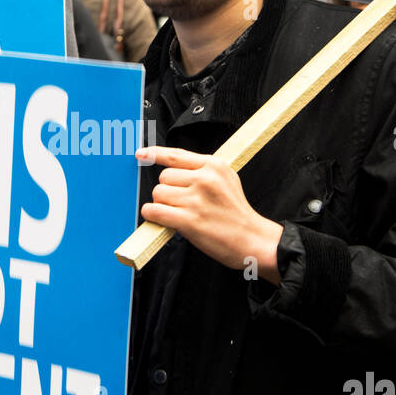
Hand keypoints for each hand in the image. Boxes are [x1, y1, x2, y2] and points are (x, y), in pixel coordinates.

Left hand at [137, 145, 282, 281]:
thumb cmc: (238, 214)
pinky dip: (153, 216)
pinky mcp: (189, 220)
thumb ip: (203, 172)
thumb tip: (174, 171)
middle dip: (168, 191)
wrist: (254, 240)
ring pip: (158, 194)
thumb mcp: (227, 181)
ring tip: (181, 214)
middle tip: (184, 204)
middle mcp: (205, 179)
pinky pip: (155, 211)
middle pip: (164, 177)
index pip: (176, 155)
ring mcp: (196, 199)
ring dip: (163, 206)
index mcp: (214, 166)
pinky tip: (163, 220)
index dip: (155, 154)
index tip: (141, 154)